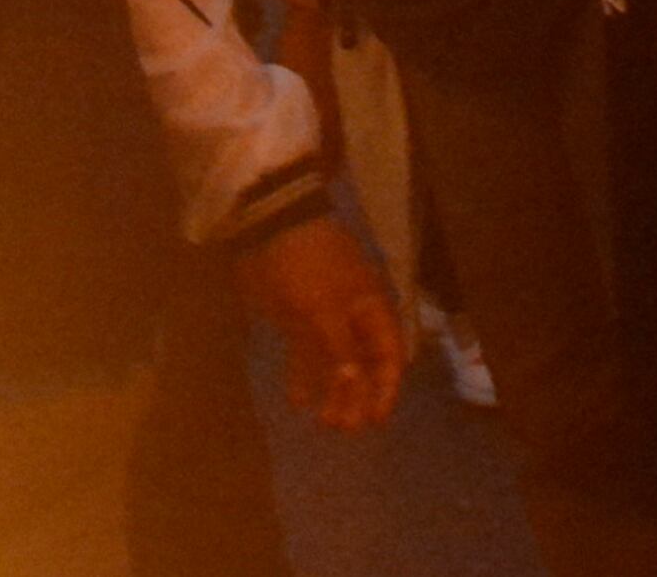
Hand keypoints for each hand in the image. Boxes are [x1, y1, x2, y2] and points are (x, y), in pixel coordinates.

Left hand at [234, 215, 404, 430]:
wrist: (267, 228)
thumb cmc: (307, 266)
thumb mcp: (324, 308)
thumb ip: (340, 349)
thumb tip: (353, 385)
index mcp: (370, 308)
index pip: (389, 354)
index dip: (386, 388)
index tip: (377, 418)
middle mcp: (352, 317)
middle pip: (363, 365)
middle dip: (358, 396)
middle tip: (346, 428)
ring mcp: (324, 319)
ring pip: (335, 364)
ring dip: (332, 392)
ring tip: (324, 423)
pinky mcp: (297, 320)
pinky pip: (306, 355)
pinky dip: (304, 377)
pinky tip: (298, 401)